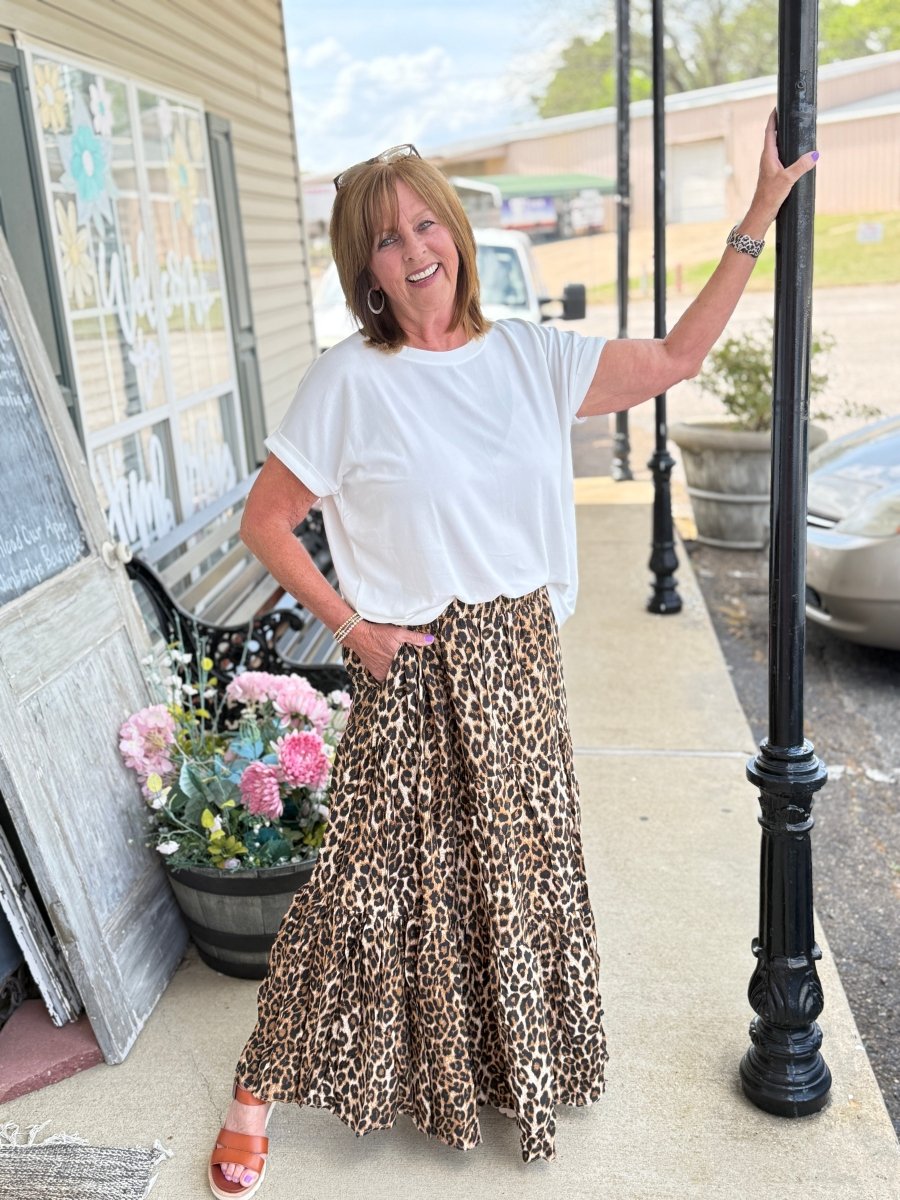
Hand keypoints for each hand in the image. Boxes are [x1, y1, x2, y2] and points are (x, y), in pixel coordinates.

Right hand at [342, 620, 433, 680]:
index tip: (423, 674)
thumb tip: (431, 640)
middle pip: (403, 676)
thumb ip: (415, 638)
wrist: (359, 635)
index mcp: (398, 661)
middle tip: (416, 676)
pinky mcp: (375, 674)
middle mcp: (390, 670)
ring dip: (399, 677)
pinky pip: (385, 679)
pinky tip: (394, 674)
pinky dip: (389, 677)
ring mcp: (381, 673)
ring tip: (406, 675)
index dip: (417, 672)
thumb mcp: (398, 633)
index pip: (412, 671)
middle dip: (409, 675)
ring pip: (394, 678)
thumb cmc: (379, 633)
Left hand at [744, 109, 818, 233]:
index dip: (773, 119)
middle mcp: (767, 159)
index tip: (777, 107)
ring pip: (776, 147)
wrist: (762, 212)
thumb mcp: (788, 179)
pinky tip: (793, 153)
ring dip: (782, 137)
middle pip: (773, 137)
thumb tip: (814, 154)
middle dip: (779, 125)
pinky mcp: (773, 174)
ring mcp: (769, 167)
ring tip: (792, 129)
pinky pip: (780, 157)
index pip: (769, 132)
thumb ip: (801, 166)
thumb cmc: (770, 196)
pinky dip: (786, 150)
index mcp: (768, 156)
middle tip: (787, 114)